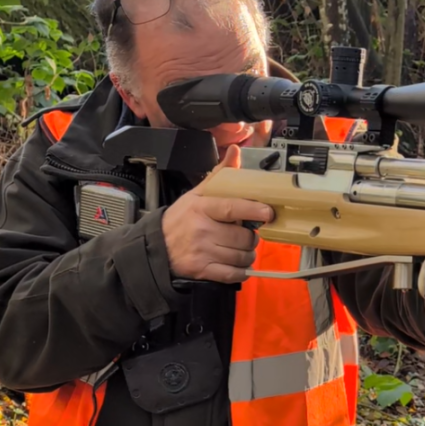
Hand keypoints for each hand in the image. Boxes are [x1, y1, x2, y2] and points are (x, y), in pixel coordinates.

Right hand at [161, 145, 274, 284]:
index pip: (232, 208)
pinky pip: (232, 274)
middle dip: (251, 238)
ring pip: (240, 256)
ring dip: (248, 255)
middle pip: (242, 237)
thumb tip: (236, 152)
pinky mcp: (202, 270)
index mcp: (202, 208)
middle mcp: (202, 230)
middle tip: (248, 235)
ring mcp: (202, 252)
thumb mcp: (196, 194)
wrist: (156, 246)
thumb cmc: (181, 219)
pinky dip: (241, 271)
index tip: (268, 213)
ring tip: (242, 249)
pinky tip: (239, 265)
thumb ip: (219, 175)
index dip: (254, 210)